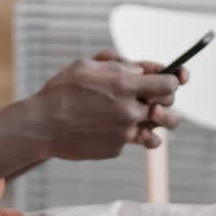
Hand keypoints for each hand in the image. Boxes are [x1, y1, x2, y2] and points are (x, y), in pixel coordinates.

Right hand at [30, 53, 179, 160]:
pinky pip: (128, 140)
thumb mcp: (87, 66)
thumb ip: (118, 65)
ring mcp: (124, 134)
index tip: (171, 79)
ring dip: (152, 124)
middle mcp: (130, 111)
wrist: (41, 126)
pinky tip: (102, 128)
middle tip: (154, 99)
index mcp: (125, 86)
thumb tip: (141, 71)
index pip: (169, 84)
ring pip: (154, 131)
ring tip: (140, 119)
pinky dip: (121, 134)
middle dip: (165, 101)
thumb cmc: (61, 91)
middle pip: (168, 109)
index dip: (173, 80)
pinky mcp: (116, 149)